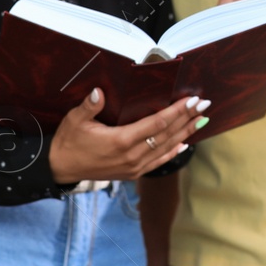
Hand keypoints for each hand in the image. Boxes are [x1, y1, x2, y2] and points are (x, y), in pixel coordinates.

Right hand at [48, 89, 208, 182]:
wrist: (60, 169)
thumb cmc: (69, 141)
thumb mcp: (75, 120)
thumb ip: (89, 106)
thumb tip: (99, 92)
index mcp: (121, 141)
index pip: (157, 123)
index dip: (177, 111)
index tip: (192, 100)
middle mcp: (132, 155)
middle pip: (167, 134)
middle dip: (188, 119)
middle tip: (205, 105)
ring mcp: (134, 167)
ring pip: (166, 148)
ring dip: (185, 133)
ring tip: (202, 120)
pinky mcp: (133, 173)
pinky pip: (158, 162)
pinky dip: (173, 152)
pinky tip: (184, 143)